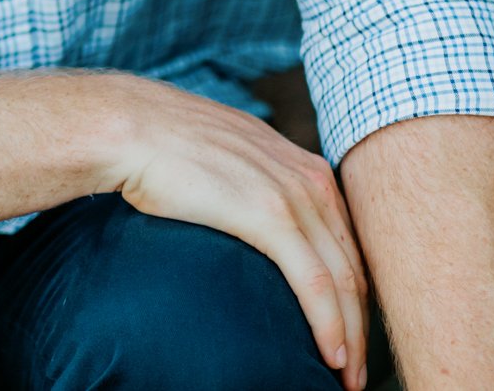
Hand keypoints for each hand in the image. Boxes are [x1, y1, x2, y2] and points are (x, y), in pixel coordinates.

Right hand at [107, 78, 369, 390]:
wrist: (132, 127)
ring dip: (352, 336)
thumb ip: (257, 185)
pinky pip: (314, 283)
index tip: (351, 333)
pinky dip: (328, 325)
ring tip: (348, 377)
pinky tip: (331, 356)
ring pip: (343, 280)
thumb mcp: (233, 159)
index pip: (348, 243)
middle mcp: (312, 180)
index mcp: (306, 168)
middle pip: (354, 266)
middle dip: (361, 324)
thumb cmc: (166, 146)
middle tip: (359, 372)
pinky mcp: (271, 215)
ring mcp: (294, 196)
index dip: (355, 295)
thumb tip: (249, 216)